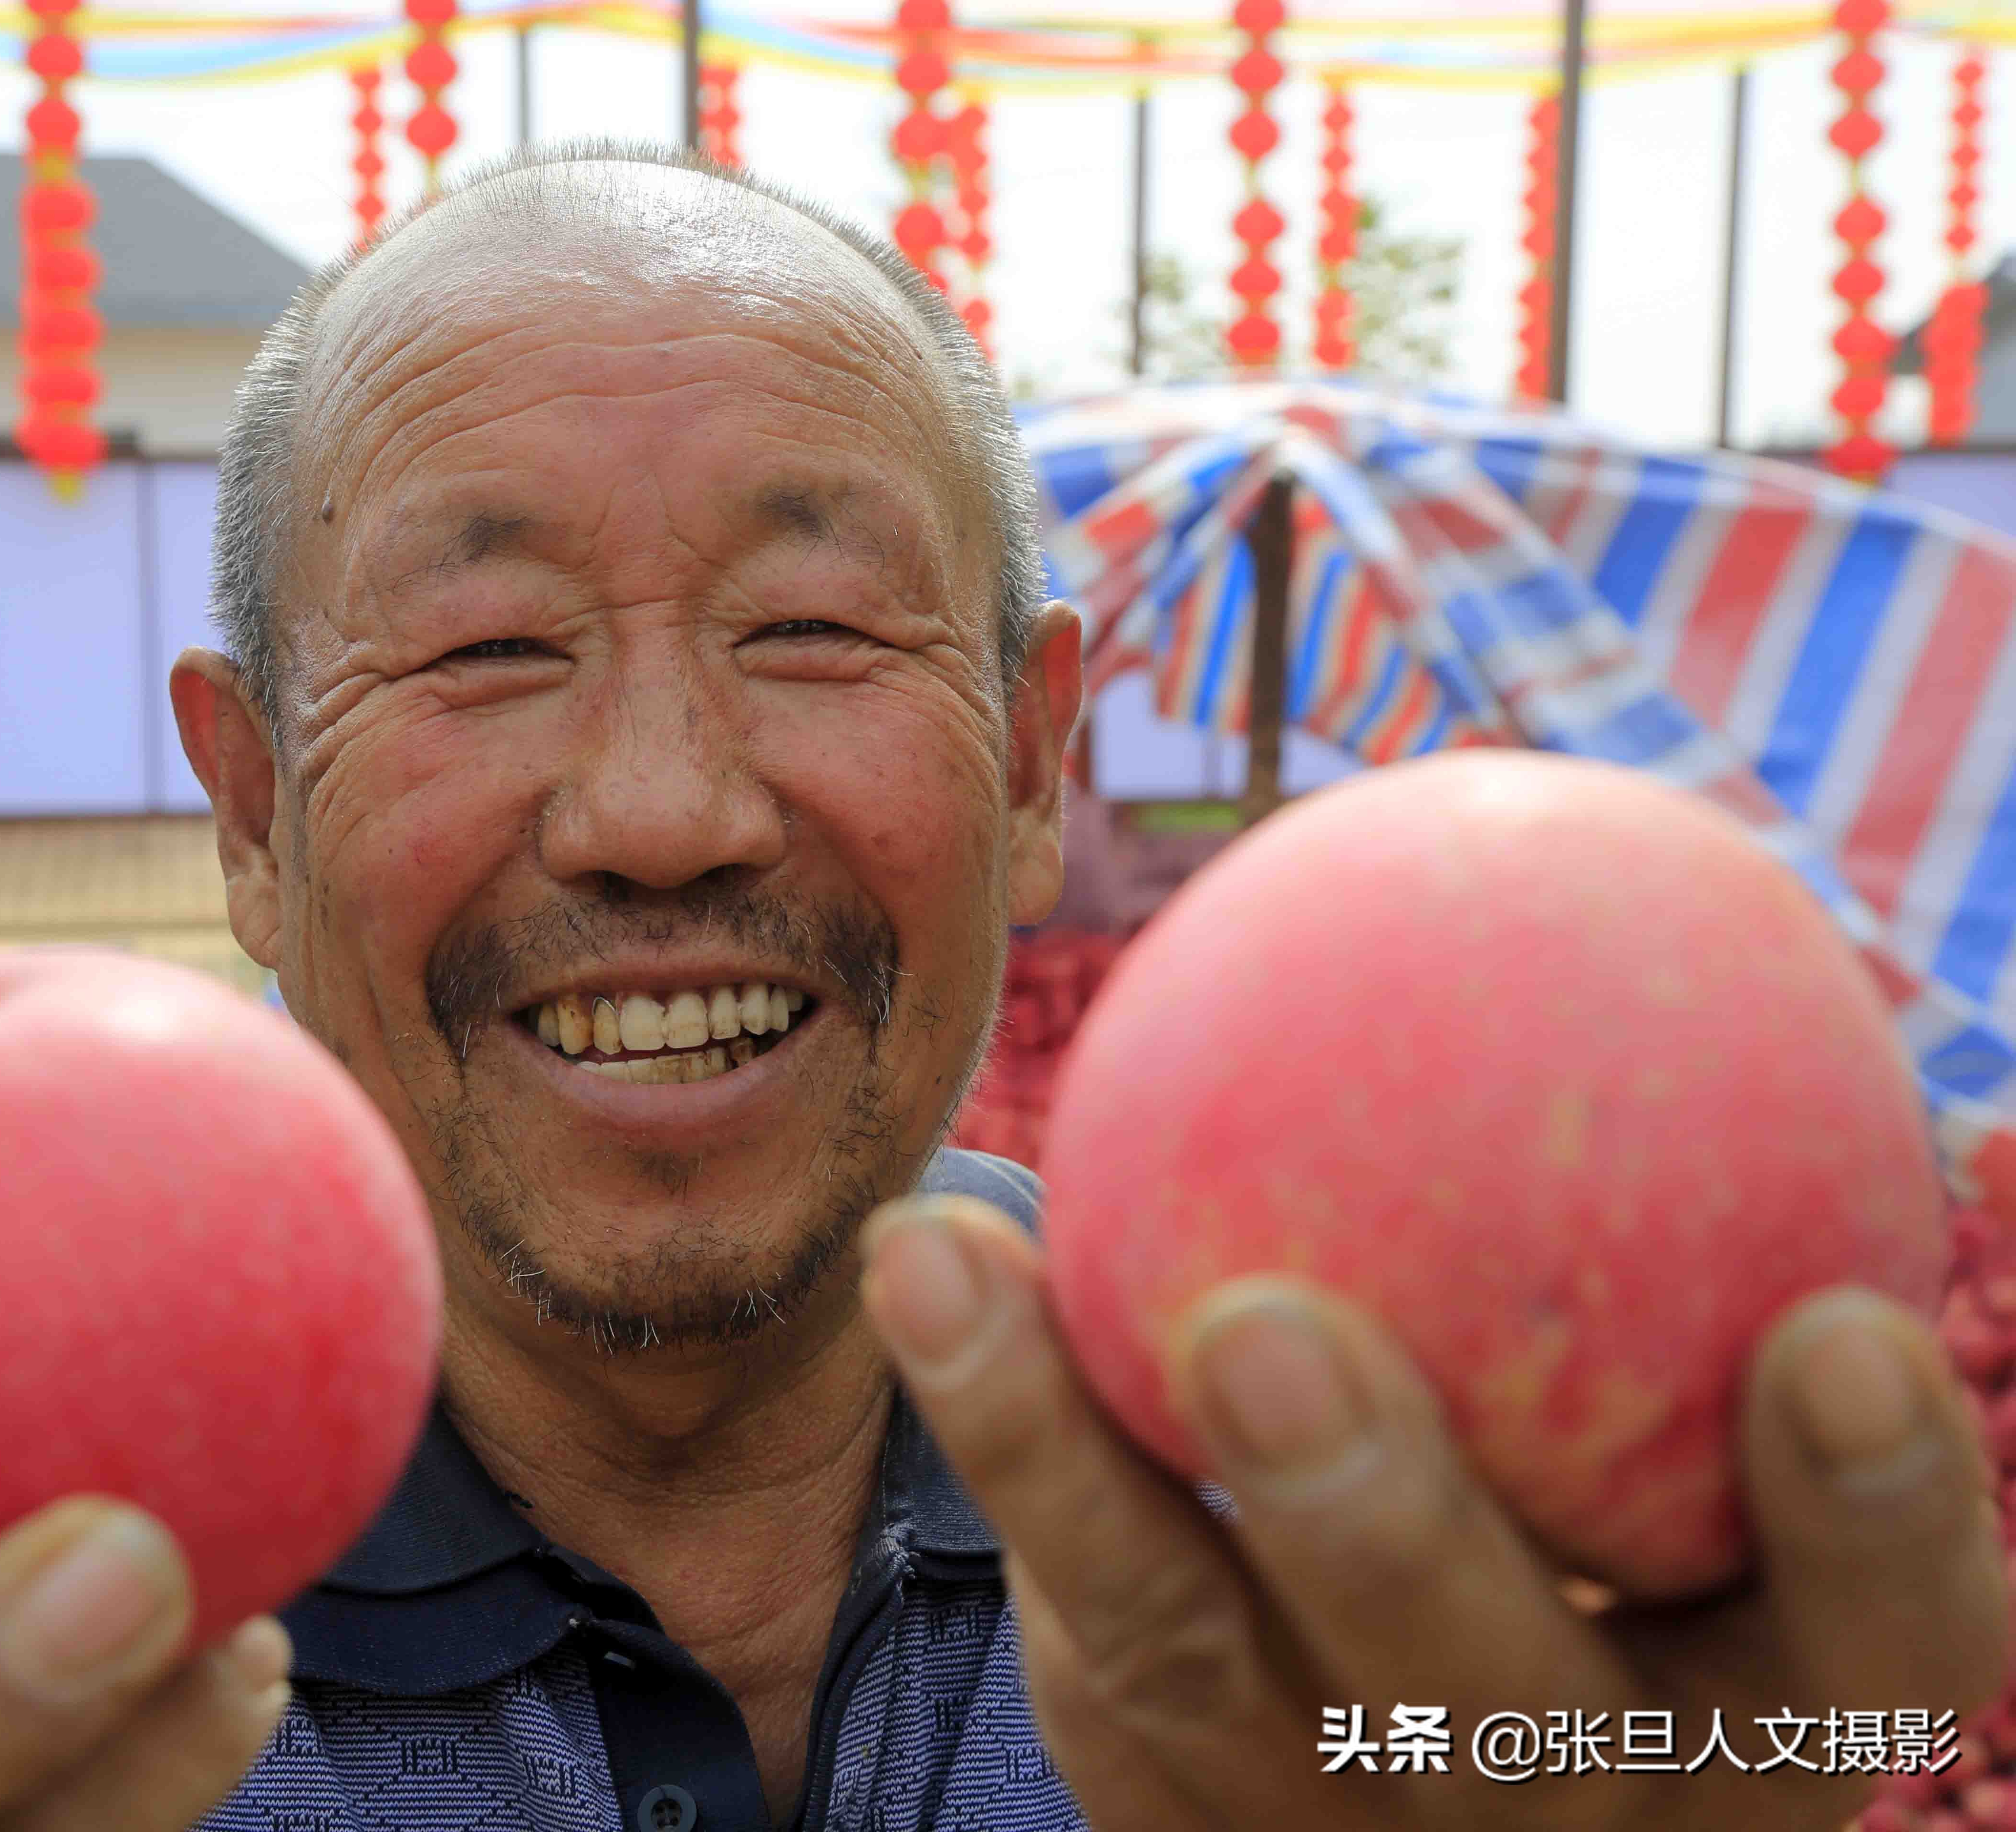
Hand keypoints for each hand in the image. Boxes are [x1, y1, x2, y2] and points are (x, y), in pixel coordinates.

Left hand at [860, 1193, 2007, 1829]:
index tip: (1848, 1334)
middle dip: (1377, 1526)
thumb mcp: (1714, 1475)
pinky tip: (925, 1262)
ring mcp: (1343, 1825)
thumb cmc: (1626, 1548)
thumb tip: (1845, 1030)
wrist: (1442, 1809)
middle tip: (1265, 1335)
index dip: (1885, 1519)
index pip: (1881, 1649)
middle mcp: (1567, 1805)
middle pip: (1490, 1697)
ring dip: (1057, 1453)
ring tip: (943, 1263)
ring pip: (1191, 1651)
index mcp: (1760, 1721)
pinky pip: (1074, 1614)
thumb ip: (1707, 1302)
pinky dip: (997, 1431)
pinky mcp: (1169, 1794)